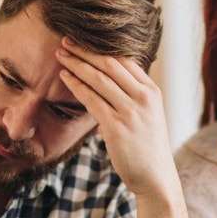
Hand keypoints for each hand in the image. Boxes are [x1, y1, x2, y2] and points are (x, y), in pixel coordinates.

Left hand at [55, 38, 176, 197]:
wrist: (156, 177)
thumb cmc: (147, 148)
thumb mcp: (147, 116)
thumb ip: (132, 97)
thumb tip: (108, 84)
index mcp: (152, 91)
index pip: (125, 60)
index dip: (101, 47)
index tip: (83, 40)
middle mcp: (144, 97)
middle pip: (110, 64)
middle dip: (85, 50)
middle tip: (65, 40)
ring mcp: (131, 111)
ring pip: (99, 79)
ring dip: (77, 64)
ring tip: (60, 54)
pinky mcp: (117, 126)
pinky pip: (92, 99)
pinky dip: (76, 85)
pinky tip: (64, 77)